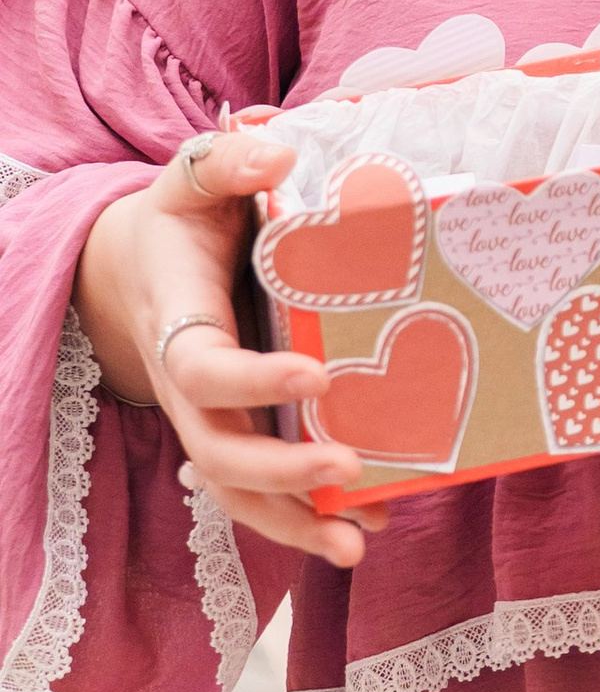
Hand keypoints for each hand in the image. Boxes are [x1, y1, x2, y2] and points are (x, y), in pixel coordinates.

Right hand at [75, 132, 368, 566]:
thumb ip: (225, 162)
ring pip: (239, 490)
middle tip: (350, 469)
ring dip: (295, 522)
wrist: (139, 266)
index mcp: (179, 323)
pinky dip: (307, 515)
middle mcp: (189, 386)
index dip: (254, 380)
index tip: (316, 376)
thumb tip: (274, 149)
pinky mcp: (239, 431)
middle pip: (221, 453)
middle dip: (282, 473)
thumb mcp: (190, 180)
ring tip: (358, 542)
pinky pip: (262, 490)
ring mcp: (212, 417)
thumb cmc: (179, 220)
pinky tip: (368, 525)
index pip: (206, 369)